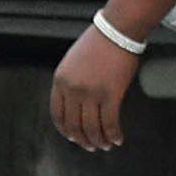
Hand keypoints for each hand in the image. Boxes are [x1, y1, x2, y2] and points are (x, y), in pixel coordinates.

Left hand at [49, 25, 141, 151]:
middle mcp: (73, 89)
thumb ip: (69, 82)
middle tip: (91, 146)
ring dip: (99, 141)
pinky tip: (118, 139)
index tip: (73, 137)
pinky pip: (110, 123)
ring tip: (105, 145)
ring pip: (92, 129)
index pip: (57, 114)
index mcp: (60, 80)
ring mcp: (91, 93)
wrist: (117, 30)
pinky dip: (114, 135)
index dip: (65, 130)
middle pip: (74, 126)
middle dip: (83, 140)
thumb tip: (75, 105)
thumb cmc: (98, 43)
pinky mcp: (111, 95)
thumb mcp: (72, 61)